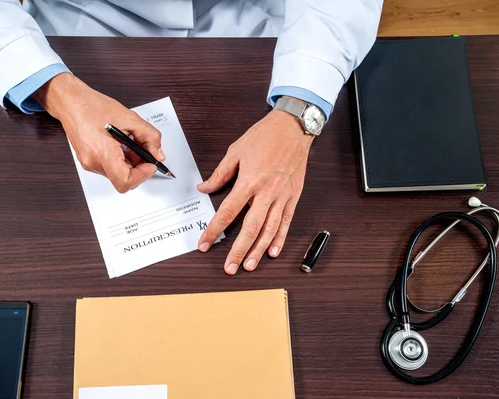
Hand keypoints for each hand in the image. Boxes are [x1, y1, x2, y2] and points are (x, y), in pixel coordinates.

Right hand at [33, 73, 164, 192]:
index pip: (125, 182)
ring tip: (130, 143)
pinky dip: (120, 159)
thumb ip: (150, 137)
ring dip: (130, 163)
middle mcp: (93, 163)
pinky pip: (109, 167)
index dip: (142, 175)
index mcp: (102, 153)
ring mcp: (89, 164)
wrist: (71, 102)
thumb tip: (158, 154)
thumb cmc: (93, 107)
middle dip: (139, 167)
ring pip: (117, 174)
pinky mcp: (88, 161)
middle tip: (144, 150)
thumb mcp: (130, 118)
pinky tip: (121, 144)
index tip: (150, 164)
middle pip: (123, 179)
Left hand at [197, 106, 312, 274]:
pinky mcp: (293, 196)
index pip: (228, 212)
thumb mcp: (236, 151)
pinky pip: (286, 221)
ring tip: (250, 266)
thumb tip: (204, 188)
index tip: (205, 243)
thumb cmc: (265, 136)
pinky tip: (273, 251)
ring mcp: (282, 196)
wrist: (293, 127)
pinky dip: (280, 238)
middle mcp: (266, 192)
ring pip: (270, 229)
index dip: (214, 230)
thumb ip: (220, 174)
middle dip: (238, 250)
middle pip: (250, 228)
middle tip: (229, 267)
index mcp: (249, 181)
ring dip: (259, 250)